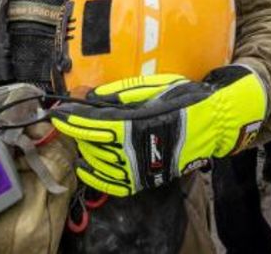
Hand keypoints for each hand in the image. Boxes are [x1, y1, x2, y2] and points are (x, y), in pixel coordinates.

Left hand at [52, 66, 266, 196]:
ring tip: (79, 137)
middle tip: (71, 119)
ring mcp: (138, 168)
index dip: (72, 118)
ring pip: (98, 161)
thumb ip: (121, 93)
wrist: (213, 124)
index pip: (93, 123)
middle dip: (77, 130)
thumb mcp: (153, 87)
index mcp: (135, 124)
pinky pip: (112, 183)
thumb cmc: (185, 100)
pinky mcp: (145, 180)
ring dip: (84, 148)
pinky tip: (85, 166)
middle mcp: (133, 149)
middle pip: (92, 142)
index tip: (57, 112)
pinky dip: (95, 176)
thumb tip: (91, 97)